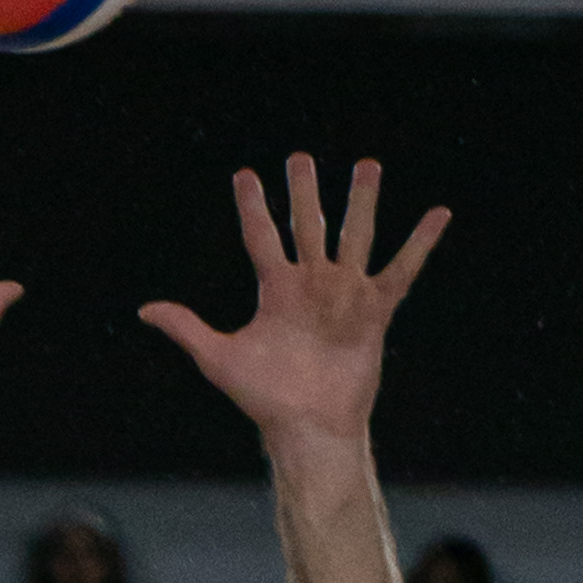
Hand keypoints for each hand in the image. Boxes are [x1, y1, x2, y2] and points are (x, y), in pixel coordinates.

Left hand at [140, 156, 448, 444]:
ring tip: (367, 164)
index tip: (245, 175)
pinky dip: (420, 243)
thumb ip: (187, 328)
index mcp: (275, 290)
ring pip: (354, 236)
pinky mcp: (374, 311)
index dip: (252, 206)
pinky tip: (438, 213)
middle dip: (304, 191)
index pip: (261, 236)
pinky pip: (401, 270)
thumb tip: (144, 309)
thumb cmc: (264, 398)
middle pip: (307, 225)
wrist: (308, 426)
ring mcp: (344, 295)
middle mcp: (311, 285)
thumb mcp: (218, 358)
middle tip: (299, 156)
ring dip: (361, 201)